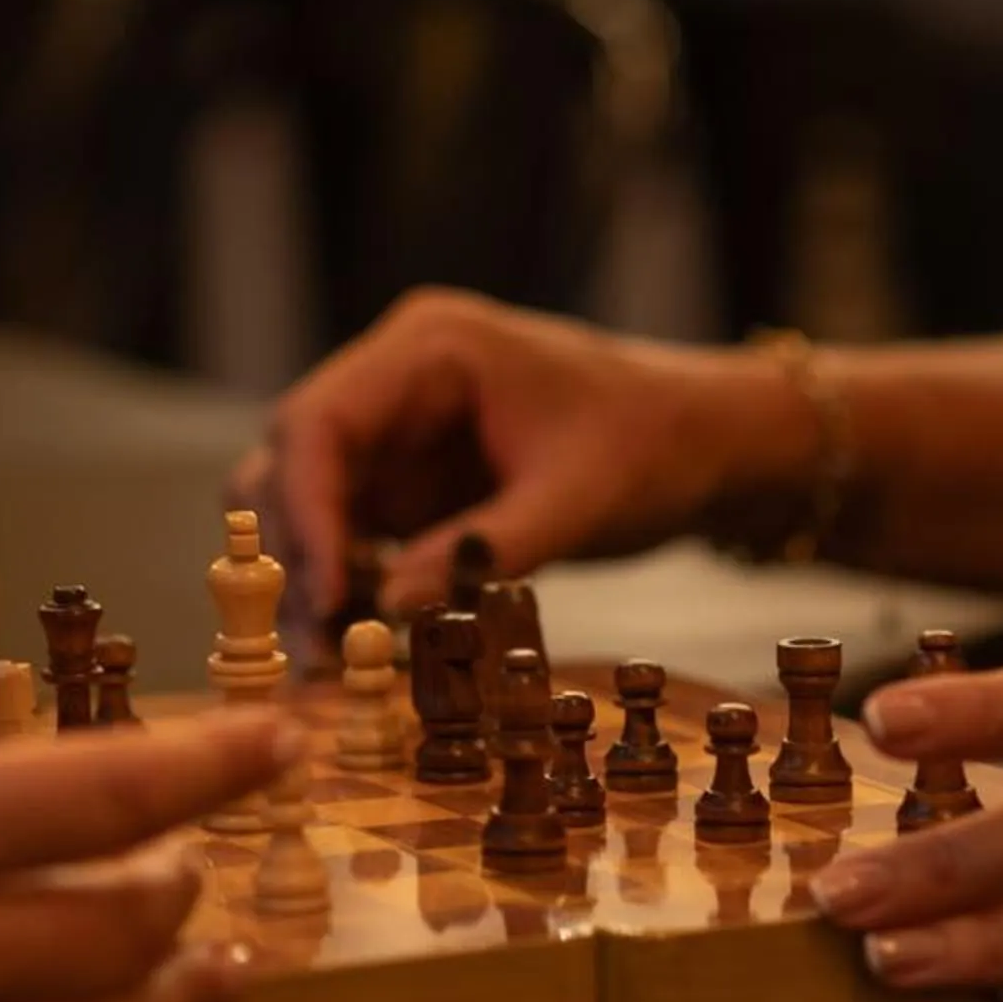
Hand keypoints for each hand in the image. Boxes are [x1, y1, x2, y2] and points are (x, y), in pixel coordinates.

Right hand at [241, 288, 812, 621]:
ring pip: (309, 495)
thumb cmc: (654, 447)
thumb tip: (386, 607)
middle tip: (314, 642)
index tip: (322, 593)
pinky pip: (350, 526)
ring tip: (328, 653)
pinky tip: (355, 638)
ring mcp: (399, 426)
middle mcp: (397, 377)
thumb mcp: (580, 501)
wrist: (706, 440)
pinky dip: (344, 579)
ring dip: (309, 571)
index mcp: (431, 348)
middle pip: (297, 457)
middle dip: (296, 549)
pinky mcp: (411, 474)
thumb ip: (484, 550)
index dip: (306, 509)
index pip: (321, 421)